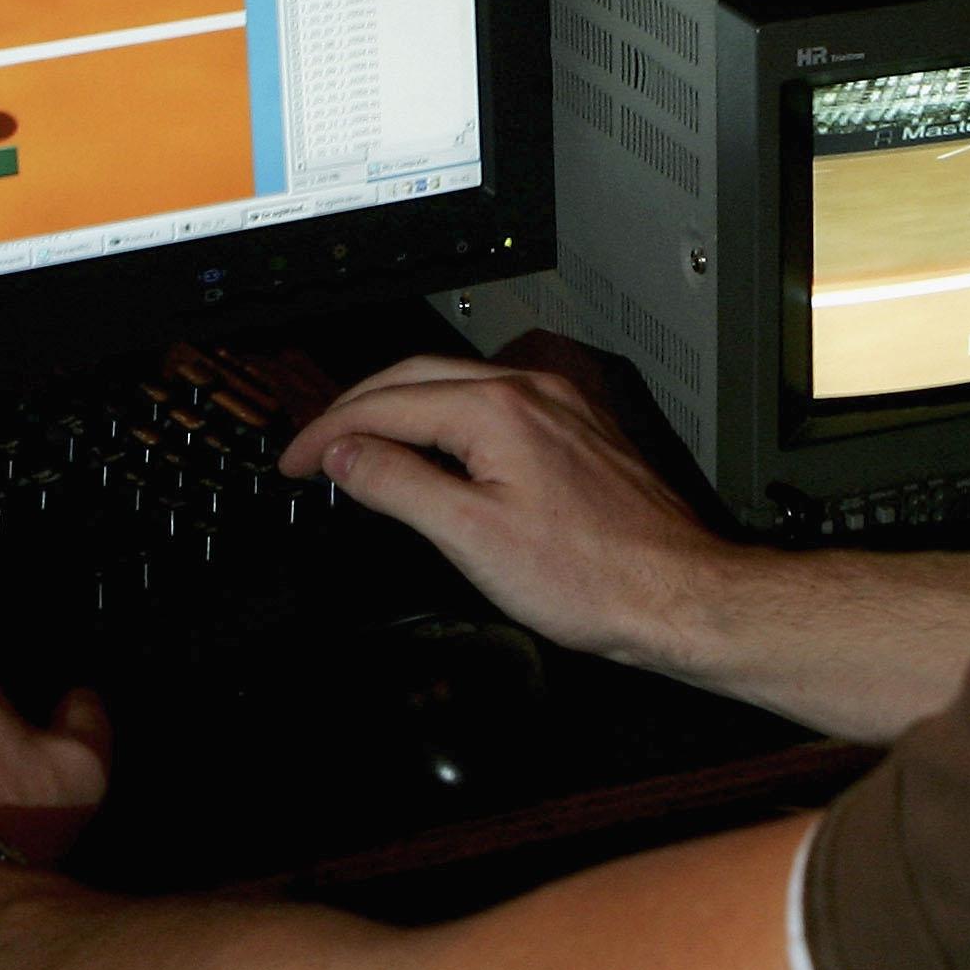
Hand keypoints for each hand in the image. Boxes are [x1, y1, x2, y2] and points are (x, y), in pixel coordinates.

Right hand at [278, 354, 736, 671]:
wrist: (677, 593)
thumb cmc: (593, 576)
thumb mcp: (471, 537)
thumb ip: (399, 485)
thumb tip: (344, 455)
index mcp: (499, 409)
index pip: (386, 403)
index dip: (326, 433)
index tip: (292, 463)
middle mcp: (532, 390)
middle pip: (416, 376)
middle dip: (354, 408)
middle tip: (310, 450)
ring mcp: (559, 405)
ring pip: (455, 385)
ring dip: (398, 408)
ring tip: (358, 444)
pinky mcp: (577, 428)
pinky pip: (492, 403)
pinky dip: (444, 418)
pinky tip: (435, 448)